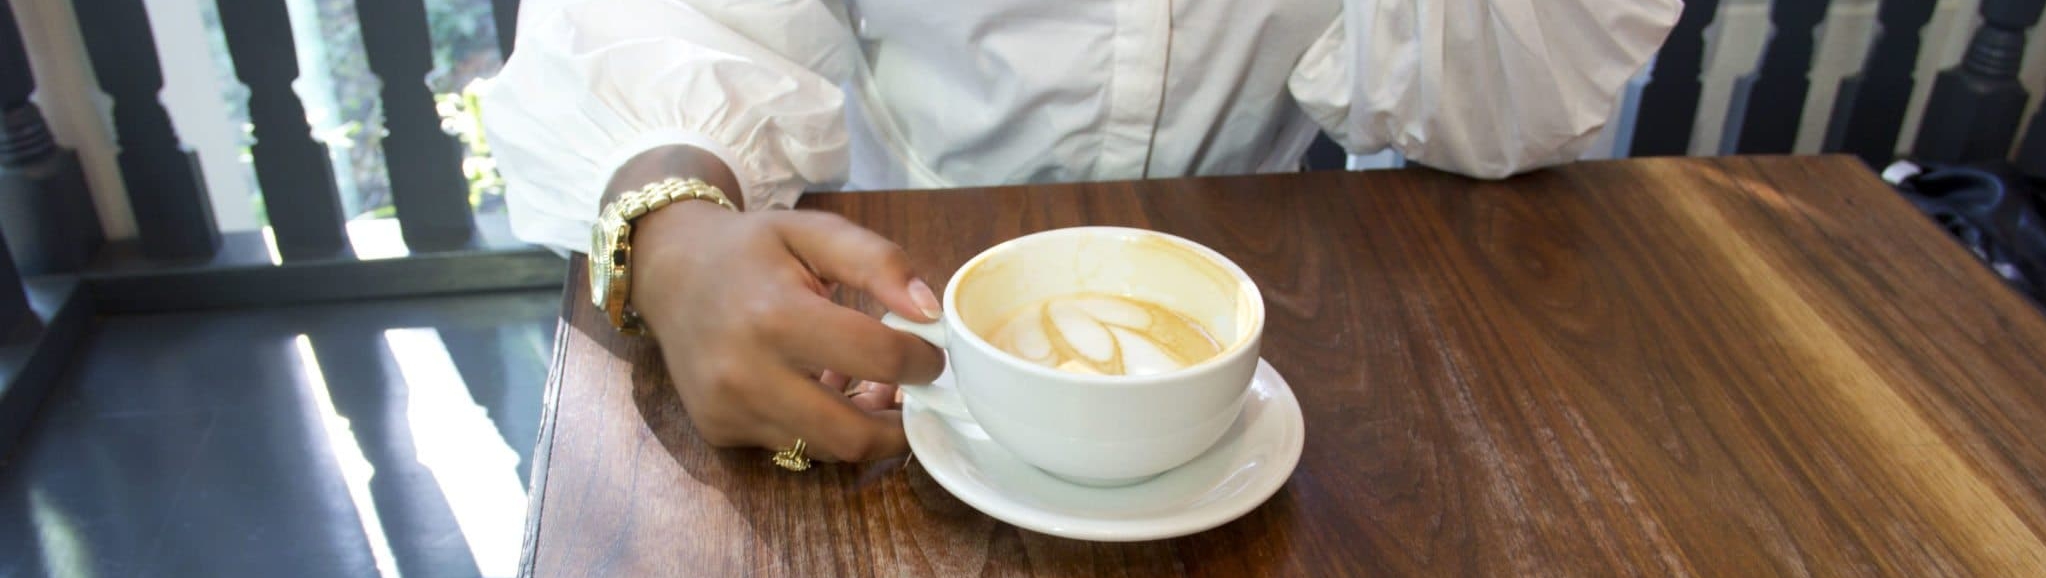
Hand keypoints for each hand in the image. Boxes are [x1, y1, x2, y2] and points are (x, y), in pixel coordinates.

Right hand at [627, 200, 945, 461]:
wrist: (668, 270)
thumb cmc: (750, 249)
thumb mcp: (815, 232)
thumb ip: (879, 262)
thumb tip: (929, 311)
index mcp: (775, 315)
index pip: (877, 357)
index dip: (921, 360)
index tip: (930, 354)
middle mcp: (745, 374)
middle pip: (853, 435)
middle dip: (900, 425)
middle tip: (914, 397)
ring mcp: (727, 410)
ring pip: (825, 449)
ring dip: (861, 428)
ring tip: (871, 389)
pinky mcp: (719, 430)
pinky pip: (791, 445)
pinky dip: (820, 427)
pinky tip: (821, 390)